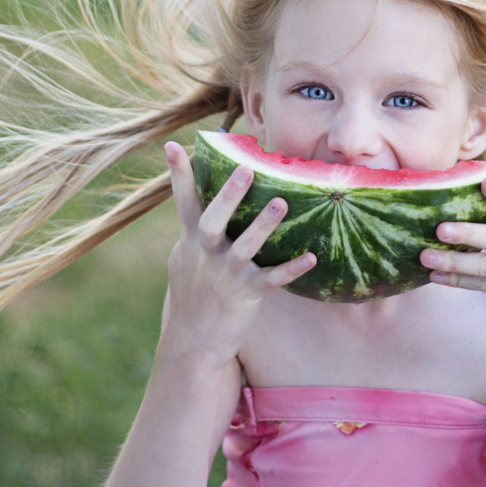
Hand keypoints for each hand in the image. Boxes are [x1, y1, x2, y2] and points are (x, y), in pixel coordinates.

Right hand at [160, 142, 315, 368]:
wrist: (192, 342)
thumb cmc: (194, 290)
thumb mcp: (186, 256)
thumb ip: (194, 226)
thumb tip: (198, 191)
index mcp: (190, 240)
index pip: (183, 201)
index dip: (178, 173)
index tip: (173, 144)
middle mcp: (205, 255)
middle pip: (212, 221)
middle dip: (228, 196)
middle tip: (246, 169)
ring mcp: (225, 275)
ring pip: (244, 248)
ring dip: (263, 226)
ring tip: (280, 203)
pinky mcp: (246, 294)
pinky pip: (272, 279)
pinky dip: (291, 268)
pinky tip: (311, 257)